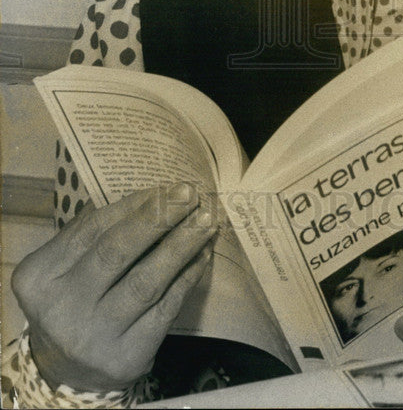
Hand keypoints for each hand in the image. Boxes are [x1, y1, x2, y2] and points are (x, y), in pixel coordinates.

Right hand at [11, 182, 215, 392]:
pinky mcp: (126, 357)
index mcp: (38, 276)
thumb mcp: (65, 267)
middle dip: (158, 218)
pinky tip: (202, 254)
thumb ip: (94, 233)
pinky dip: (188, 276)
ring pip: (146, 281)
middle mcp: (61, 308)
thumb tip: (151, 196)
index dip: (133, 205)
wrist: (69, 371)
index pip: (91, 230)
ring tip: (206, 221)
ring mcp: (93, 336)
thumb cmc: (74, 300)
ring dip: (182, 245)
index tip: (167, 188)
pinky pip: (165, 308)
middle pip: (116, 252)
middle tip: (190, 194)